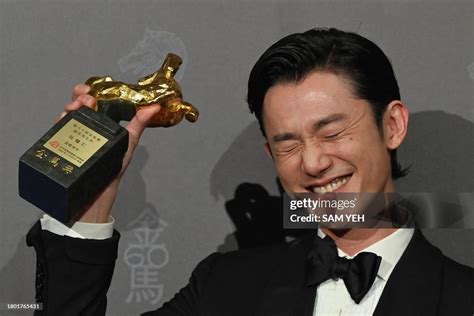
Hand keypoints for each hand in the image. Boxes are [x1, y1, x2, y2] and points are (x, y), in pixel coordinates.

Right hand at [57, 84, 161, 222]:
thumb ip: (139, 124)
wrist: (98, 195)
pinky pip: (57, 130)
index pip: (94, 101)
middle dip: (79, 96)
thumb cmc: (113, 170)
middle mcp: (86, 127)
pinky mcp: (62, 146)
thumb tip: (154, 107)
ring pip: (67, 115)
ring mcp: (73, 136)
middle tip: (86, 99)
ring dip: (70, 107)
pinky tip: (64, 120)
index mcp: (101, 123)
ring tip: (77, 108)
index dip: (91, 91)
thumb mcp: (127, 143)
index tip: (92, 90)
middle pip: (77, 104)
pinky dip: (59, 122)